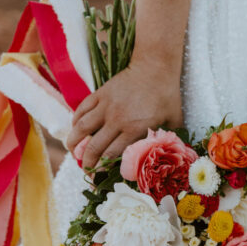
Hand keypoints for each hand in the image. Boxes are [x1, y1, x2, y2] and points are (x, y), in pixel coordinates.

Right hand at [66, 58, 182, 169]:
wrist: (155, 66)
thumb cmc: (168, 95)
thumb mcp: (173, 120)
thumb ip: (166, 138)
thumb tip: (168, 155)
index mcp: (134, 129)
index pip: (111, 155)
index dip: (102, 170)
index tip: (98, 179)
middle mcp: (117, 119)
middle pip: (94, 146)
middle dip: (86, 162)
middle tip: (85, 171)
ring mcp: (106, 105)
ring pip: (82, 128)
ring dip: (73, 142)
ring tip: (72, 151)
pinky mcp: (100, 93)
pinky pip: (82, 109)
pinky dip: (75, 121)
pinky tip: (75, 129)